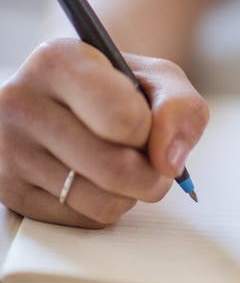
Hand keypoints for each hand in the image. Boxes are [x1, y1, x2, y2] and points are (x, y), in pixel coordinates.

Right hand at [0, 40, 208, 227]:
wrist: (72, 98)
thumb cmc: (118, 86)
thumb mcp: (158, 77)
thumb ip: (180, 106)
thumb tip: (169, 161)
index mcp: (58, 61)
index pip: (122, 118)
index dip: (150, 130)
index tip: (148, 124)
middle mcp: (21, 102)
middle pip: (114, 168)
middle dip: (151, 172)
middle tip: (153, 160)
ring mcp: (9, 150)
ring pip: (100, 202)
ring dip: (130, 193)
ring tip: (124, 164)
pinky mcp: (10, 192)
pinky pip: (82, 221)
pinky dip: (105, 207)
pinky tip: (97, 178)